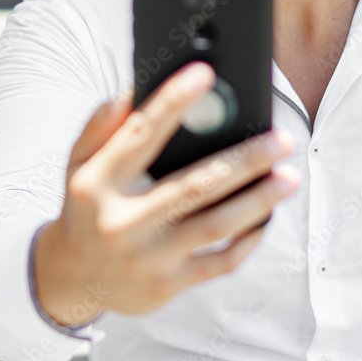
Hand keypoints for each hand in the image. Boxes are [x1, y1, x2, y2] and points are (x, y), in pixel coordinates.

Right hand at [34, 62, 298, 325]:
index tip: (205, 74)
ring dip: (259, 200)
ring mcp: (146, 258)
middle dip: (244, 161)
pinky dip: (248, 239)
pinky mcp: (167, 286)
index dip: (172, 101)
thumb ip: (102, 125)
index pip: (140, 133)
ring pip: (215, 225)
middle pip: (194, 185)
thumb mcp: (79, 163)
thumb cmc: (86, 207)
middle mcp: (121, 222)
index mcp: (98, 183)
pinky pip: (220, 262)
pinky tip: (266, 217)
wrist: (72, 278)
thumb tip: (133, 90)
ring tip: (290, 177)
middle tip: (281, 140)